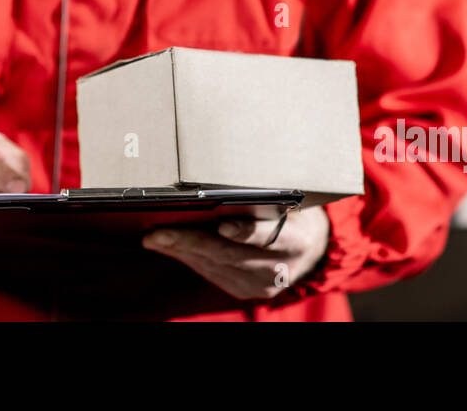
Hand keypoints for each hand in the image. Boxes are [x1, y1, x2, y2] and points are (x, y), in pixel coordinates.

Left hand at [141, 205, 329, 300]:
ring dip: (181, 250)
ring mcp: (261, 284)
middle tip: (158, 232)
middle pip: (230, 254)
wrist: (312, 249)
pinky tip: (169, 246)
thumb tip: (225, 175)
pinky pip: (212, 273)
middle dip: (191, 242)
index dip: (246, 232)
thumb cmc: (294, 212)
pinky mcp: (246, 291)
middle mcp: (279, 267)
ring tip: (154, 236)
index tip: (223, 226)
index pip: (269, 236)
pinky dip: (189, 258)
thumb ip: (267, 195)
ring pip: (215, 265)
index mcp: (296, 240)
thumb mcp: (292, 199)